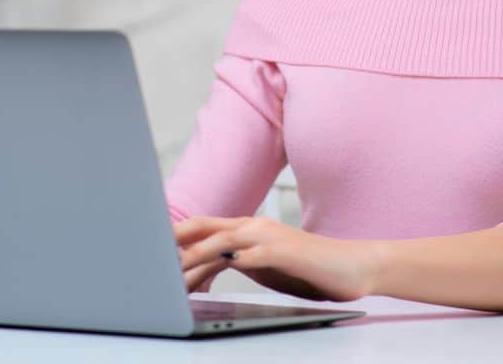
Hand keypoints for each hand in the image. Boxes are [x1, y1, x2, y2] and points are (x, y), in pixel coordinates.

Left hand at [174, 214, 375, 301]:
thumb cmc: (308, 269)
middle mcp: (254, 226)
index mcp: (248, 228)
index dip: (177, 239)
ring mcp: (269, 236)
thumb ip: (235, 264)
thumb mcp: (263, 267)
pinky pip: (251, 255)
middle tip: (149, 256)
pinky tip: (214, 274)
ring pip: (222, 240)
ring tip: (172, 272)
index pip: (204, 227)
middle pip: (205, 226)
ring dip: (195, 256)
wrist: (353, 265)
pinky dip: (229, 263)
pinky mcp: (284, 252)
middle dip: (176, 240)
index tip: (154, 253)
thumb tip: (201, 274)